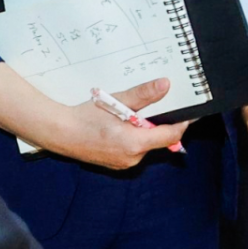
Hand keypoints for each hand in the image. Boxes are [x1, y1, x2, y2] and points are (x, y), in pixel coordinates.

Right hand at [58, 77, 188, 167]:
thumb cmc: (85, 117)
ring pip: (145, 145)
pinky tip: (121, 125)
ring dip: (144, 130)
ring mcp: (123, 164)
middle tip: (152, 106)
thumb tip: (165, 85)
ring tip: (129, 114)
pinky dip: (133, 138)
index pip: (170, 136)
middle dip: (157, 123)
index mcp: (134, 144)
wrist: (59, 133)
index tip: (187, 112)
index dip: (181, 123)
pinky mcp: (116, 164)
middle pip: (158, 140)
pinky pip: (134, 150)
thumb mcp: (116, 101)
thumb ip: (143, 95)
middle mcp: (132, 158)